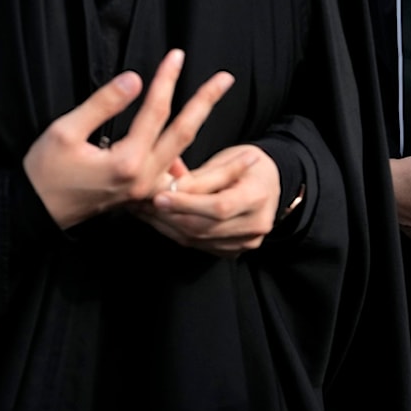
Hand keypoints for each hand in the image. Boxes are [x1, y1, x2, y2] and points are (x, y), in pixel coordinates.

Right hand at [23, 49, 234, 229]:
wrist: (36, 212)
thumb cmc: (44, 171)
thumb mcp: (64, 132)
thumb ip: (103, 104)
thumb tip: (135, 79)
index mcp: (127, 162)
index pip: (155, 111)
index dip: (167, 80)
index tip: (177, 55)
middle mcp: (145, 178)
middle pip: (185, 133)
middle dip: (206, 102)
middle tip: (226, 78)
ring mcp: (148, 190)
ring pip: (187, 156)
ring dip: (210, 137)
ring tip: (235, 125)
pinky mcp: (146, 196)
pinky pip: (179, 176)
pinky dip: (198, 164)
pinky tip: (212, 153)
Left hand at [133, 145, 281, 256]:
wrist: (268, 181)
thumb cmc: (248, 165)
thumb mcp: (228, 160)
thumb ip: (199, 178)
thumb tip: (169, 188)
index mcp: (258, 197)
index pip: (218, 207)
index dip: (186, 204)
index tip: (159, 197)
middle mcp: (256, 224)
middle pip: (204, 227)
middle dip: (169, 216)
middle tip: (142, 203)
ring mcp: (247, 241)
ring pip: (197, 239)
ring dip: (167, 226)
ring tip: (145, 210)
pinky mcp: (235, 250)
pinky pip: (199, 245)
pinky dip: (177, 233)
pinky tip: (161, 220)